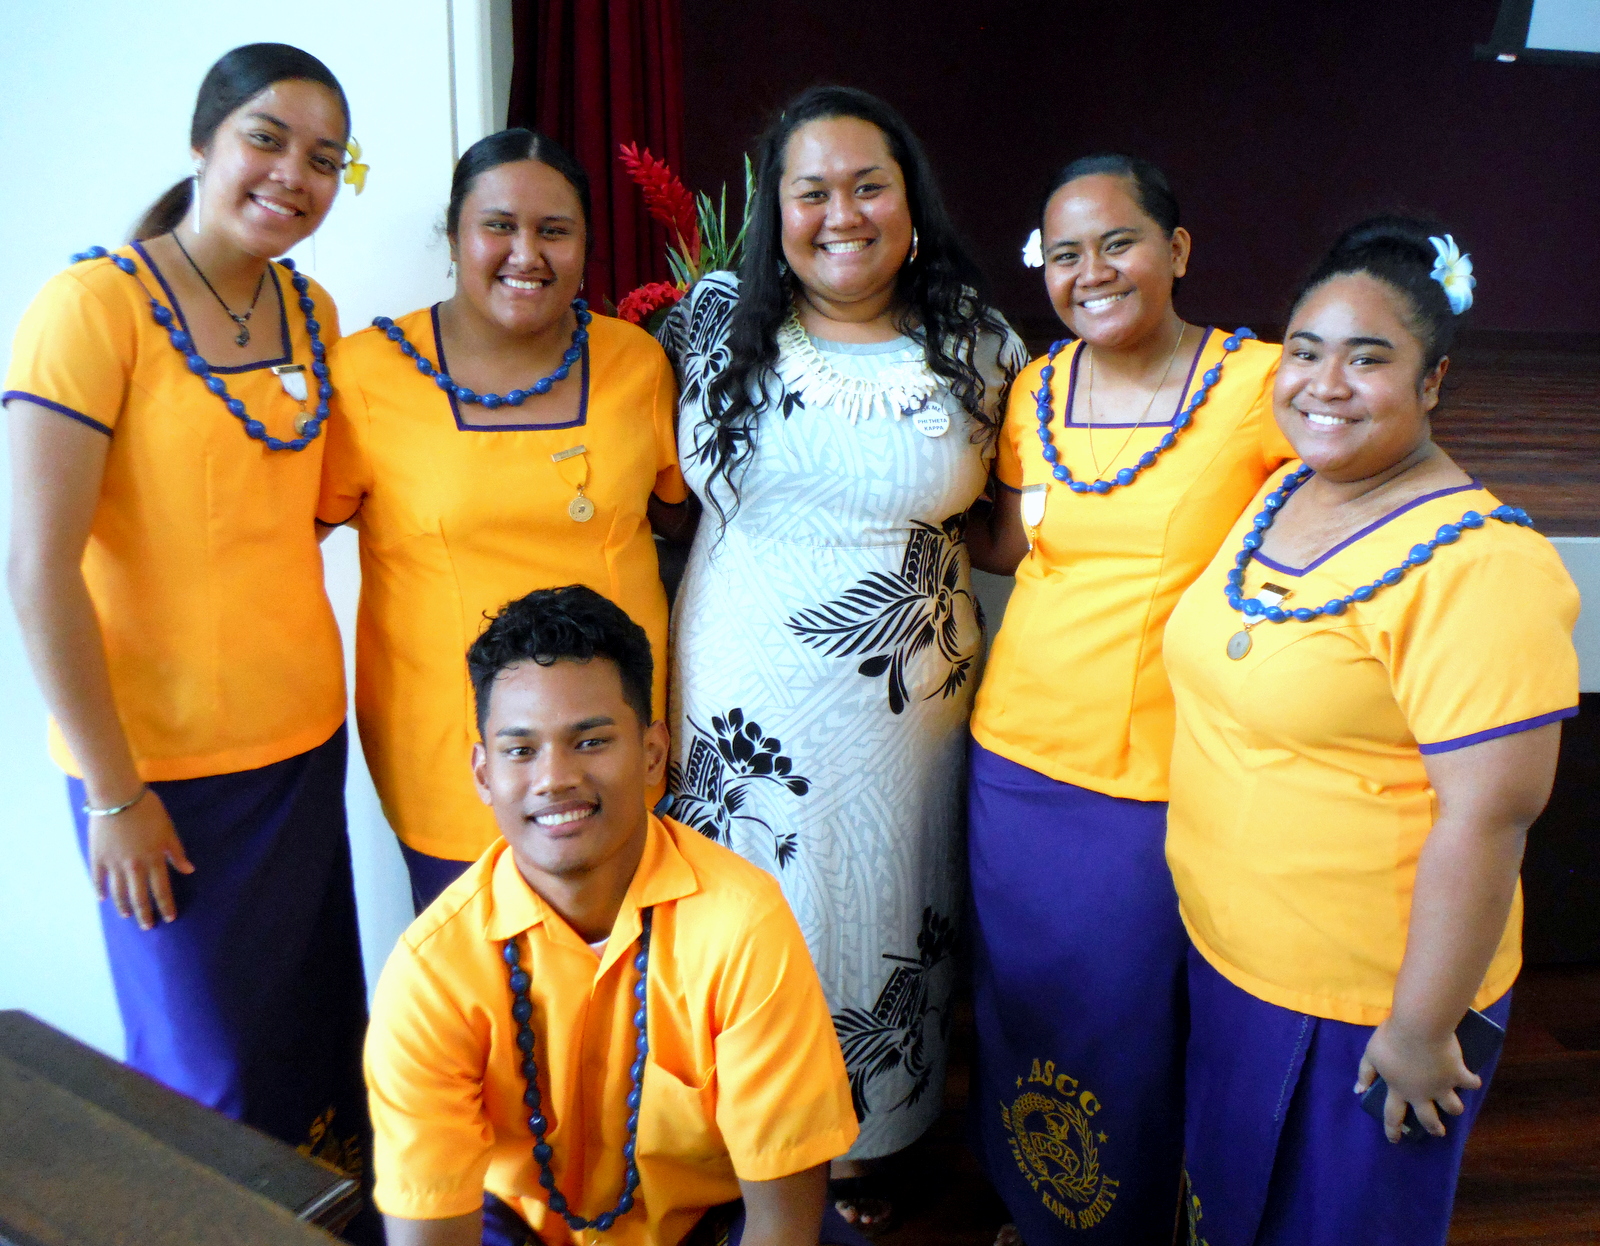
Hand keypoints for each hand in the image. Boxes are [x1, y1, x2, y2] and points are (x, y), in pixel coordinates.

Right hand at [87, 789, 193, 928]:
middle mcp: (134, 866)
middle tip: (147, 927)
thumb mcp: (168, 830)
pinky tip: (103, 900)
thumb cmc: (148, 810)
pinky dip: (101, 891)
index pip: (162, 889)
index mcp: (154, 859)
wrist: (117, 797)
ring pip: (119, 892)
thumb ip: (176, 852)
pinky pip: (98, 879)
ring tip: (126, 916)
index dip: (166, 905)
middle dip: (145, 914)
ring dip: (123, 906)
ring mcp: (113, 863)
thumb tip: (189, 870)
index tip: (169, 918)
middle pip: (140, 897)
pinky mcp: (97, 857)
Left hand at [1355, 1018, 1479, 1142]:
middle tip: (1438, 1132)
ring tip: (1455, 1108)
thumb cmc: (1392, 1039)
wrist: (1420, 1028)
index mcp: (1398, 1089)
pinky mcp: (1458, 1075)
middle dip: (1433, 1128)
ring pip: (1453, 1107)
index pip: (1392, 1115)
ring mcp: (1442, 1086)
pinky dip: (1472, 1082)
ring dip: (1454, 1108)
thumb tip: (1359, 1090)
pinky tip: (1473, 1081)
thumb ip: (1365, 1072)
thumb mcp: (1371, 1054)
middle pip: (1428, 1119)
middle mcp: (1421, 1093)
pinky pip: (1470, 1083)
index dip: (1392, 1130)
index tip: (1394, 1140)